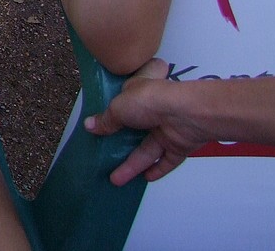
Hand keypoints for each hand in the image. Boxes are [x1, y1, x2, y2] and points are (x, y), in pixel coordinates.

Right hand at [85, 58, 213, 184]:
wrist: (186, 114)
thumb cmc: (149, 101)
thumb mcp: (118, 107)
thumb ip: (106, 119)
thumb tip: (89, 125)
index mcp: (138, 94)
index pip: (124, 104)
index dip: (113, 115)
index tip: (99, 129)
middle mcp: (153, 111)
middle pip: (135, 131)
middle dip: (120, 146)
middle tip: (105, 159)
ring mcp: (167, 129)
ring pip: (148, 151)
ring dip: (132, 165)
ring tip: (116, 180)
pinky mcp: (179, 145)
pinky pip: (167, 160)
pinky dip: (158, 169)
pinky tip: (146, 178)